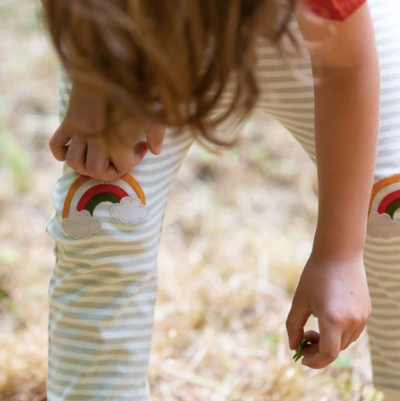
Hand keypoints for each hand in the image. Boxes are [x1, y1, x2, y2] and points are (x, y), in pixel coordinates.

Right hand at [49, 82, 165, 180]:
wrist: (107, 61)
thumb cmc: (134, 87)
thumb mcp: (151, 112)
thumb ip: (157, 135)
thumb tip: (156, 152)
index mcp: (118, 140)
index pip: (122, 167)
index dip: (135, 161)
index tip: (141, 146)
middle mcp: (97, 139)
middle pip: (94, 171)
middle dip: (107, 171)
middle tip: (118, 158)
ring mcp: (80, 130)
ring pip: (73, 162)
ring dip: (85, 165)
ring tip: (97, 156)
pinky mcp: (69, 120)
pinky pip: (57, 144)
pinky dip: (61, 152)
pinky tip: (74, 148)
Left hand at [286, 253, 370, 368]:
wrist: (339, 253)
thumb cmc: (315, 275)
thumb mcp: (299, 301)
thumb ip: (294, 326)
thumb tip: (293, 347)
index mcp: (334, 320)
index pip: (327, 355)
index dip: (314, 361)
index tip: (301, 357)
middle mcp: (352, 322)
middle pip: (335, 349)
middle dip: (317, 348)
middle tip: (303, 336)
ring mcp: (362, 318)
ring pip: (344, 342)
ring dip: (328, 341)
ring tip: (314, 324)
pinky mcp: (366, 311)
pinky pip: (352, 331)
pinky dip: (339, 332)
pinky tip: (327, 316)